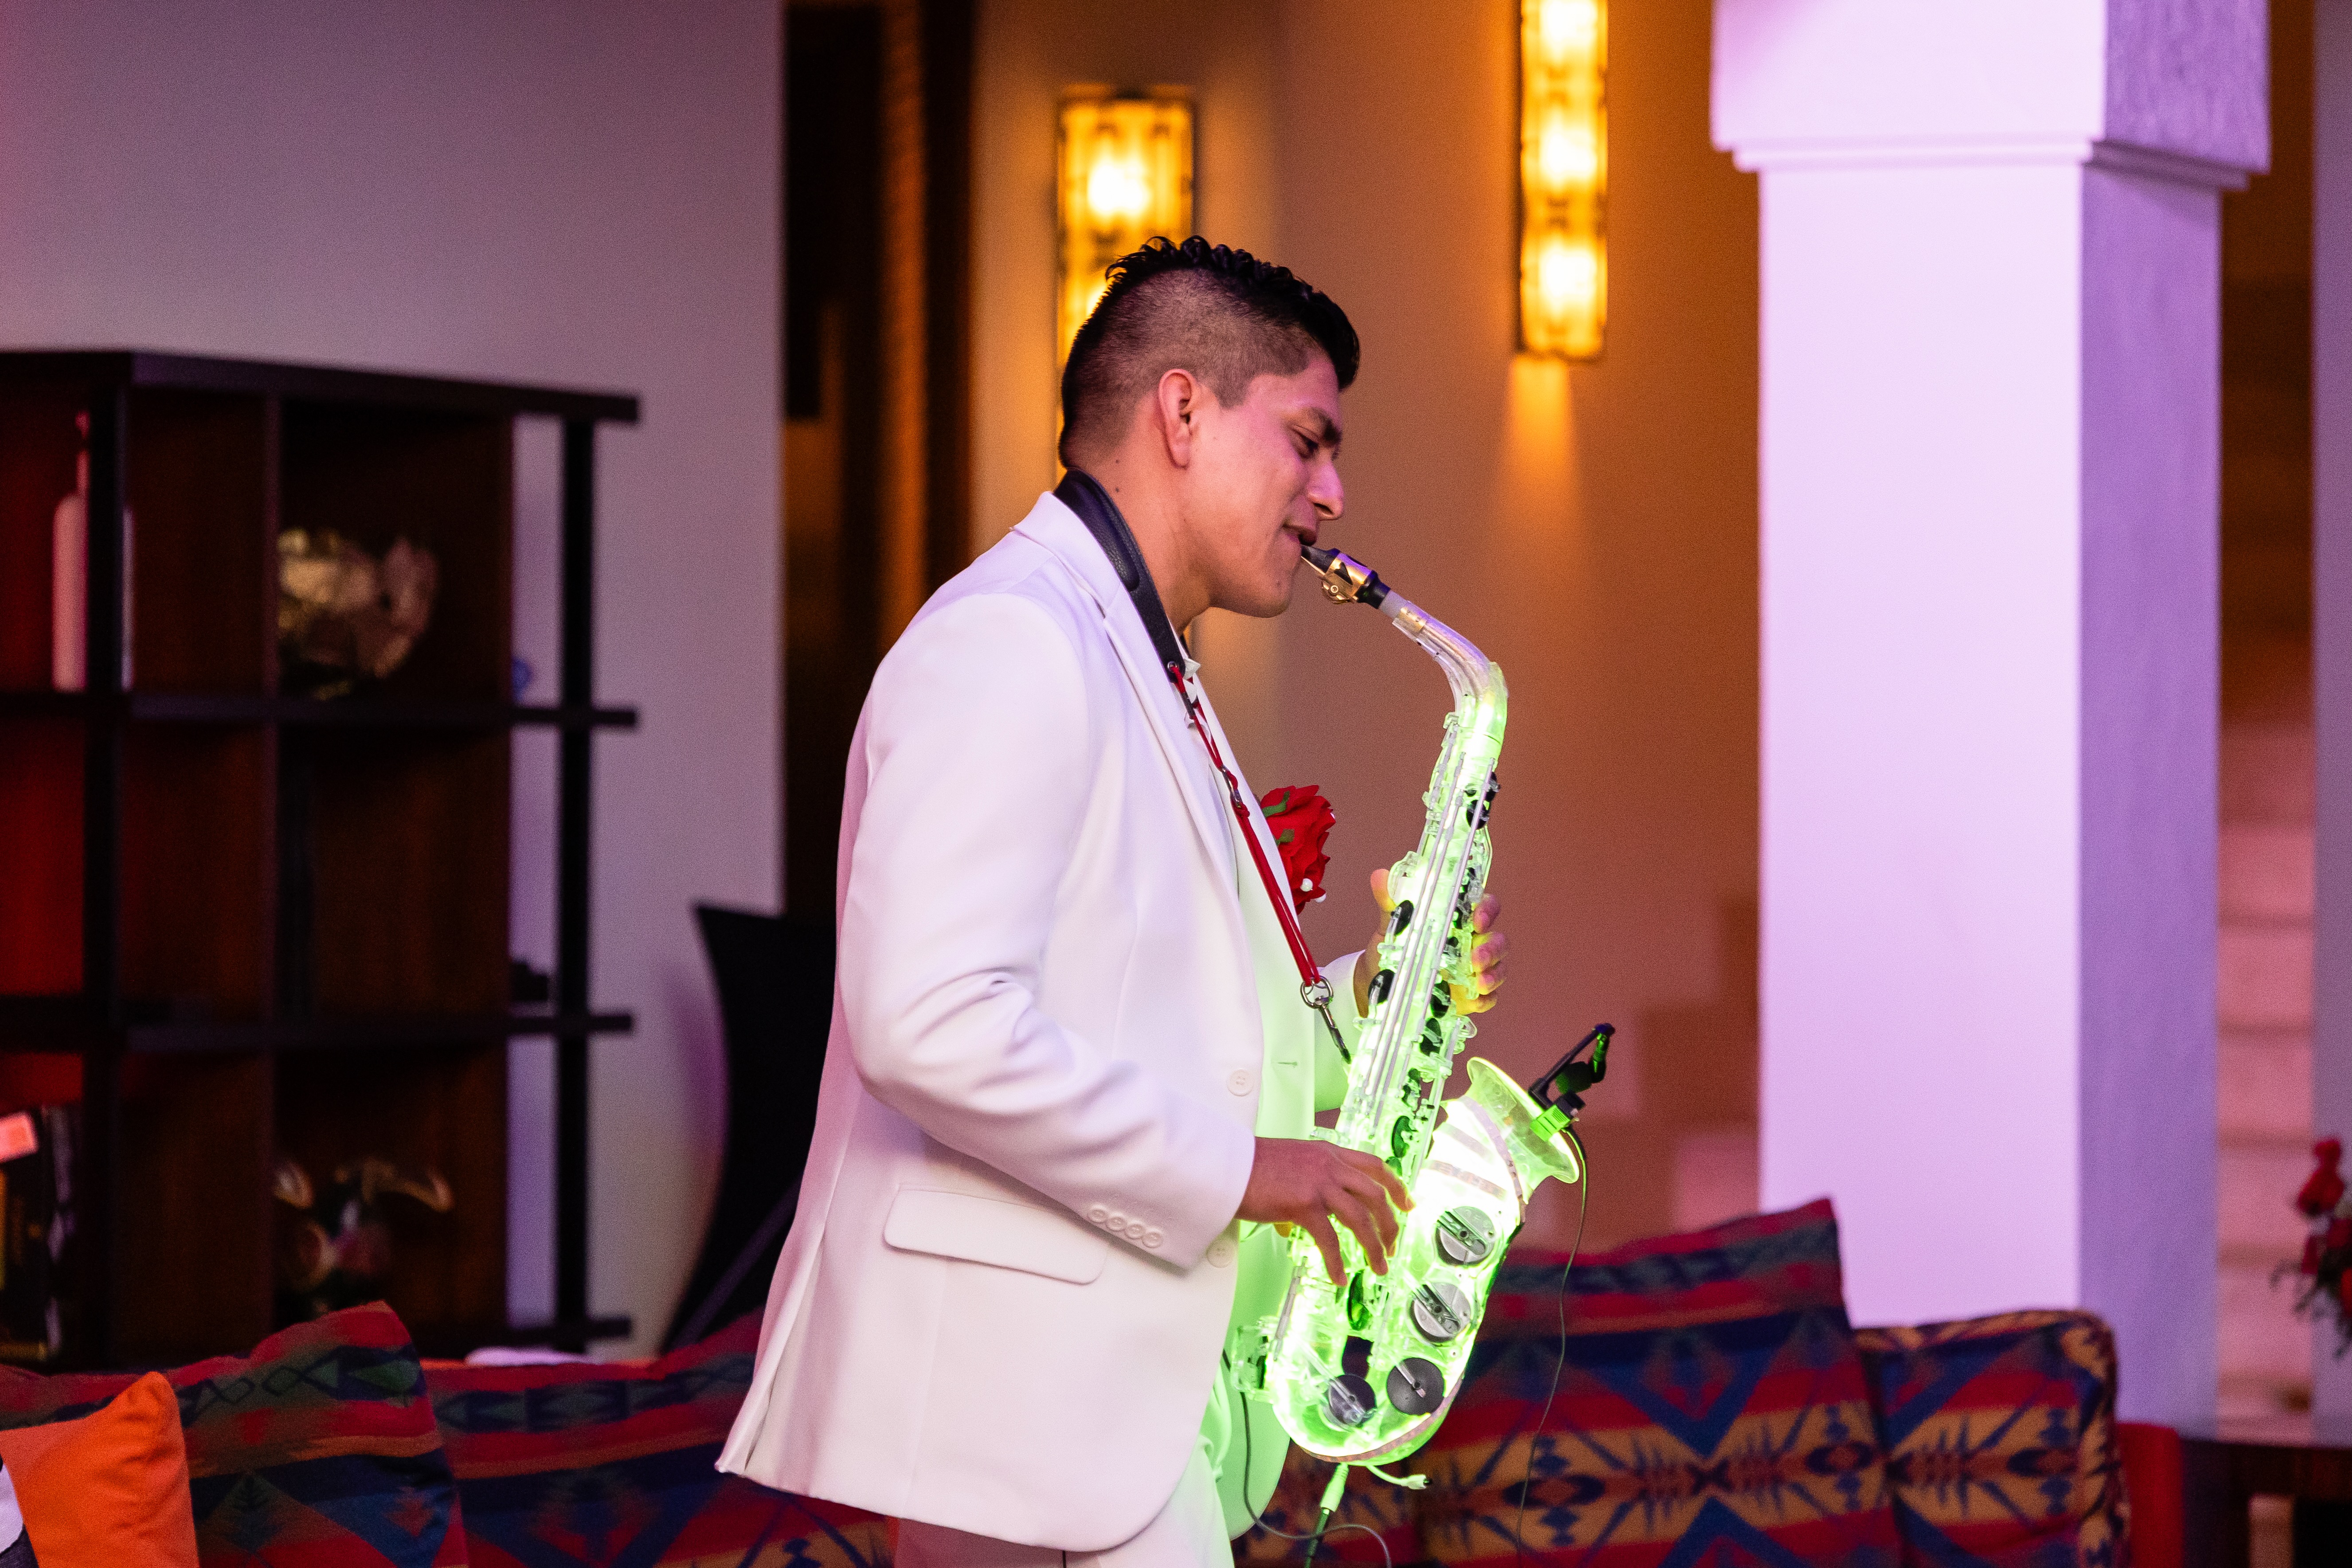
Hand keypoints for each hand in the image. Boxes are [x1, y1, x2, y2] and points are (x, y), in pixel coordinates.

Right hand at [1235, 1136, 1412, 1285]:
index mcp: (1328, 1153)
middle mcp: (1329, 1165)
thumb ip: (1306, 1183)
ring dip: (1375, 1247)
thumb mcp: (1289, 1164)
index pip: (1375, 1165)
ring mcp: (1318, 1184)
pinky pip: (1331, 1240)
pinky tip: (1340, 1276)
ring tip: (1379, 1268)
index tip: (1407, 1204)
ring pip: (1362, 1218)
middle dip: (1390, 1224)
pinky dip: (1338, 1262)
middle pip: (1376, 1194)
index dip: (1396, 1186)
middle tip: (1391, 1247)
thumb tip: (1303, 1218)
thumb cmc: (1249, 1166)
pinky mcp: (1303, 1205)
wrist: (1224, 1163)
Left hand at [1351, 868, 1509, 1014]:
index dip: (1487, 910)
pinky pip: (1488, 998)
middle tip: (1474, 960)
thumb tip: (1380, 876)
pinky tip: (1473, 1001)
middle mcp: (1472, 943)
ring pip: (1498, 968)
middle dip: (1492, 949)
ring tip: (1477, 983)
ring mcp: (1475, 970)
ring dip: (1492, 975)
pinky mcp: (1472, 995)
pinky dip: (1484, 999)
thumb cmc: (1394, 950)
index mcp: (1459, 921)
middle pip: (1498, 940)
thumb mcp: (1390, 926)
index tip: (1477, 919)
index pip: (1485, 907)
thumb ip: (1391, 903)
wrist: (1382, 984)